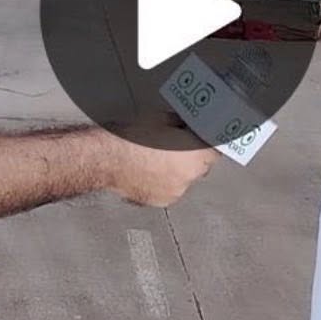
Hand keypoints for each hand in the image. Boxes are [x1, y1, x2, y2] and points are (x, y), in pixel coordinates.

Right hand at [104, 116, 218, 206]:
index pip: (216, 150)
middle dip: (193, 155)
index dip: (209, 142)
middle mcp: (190, 177)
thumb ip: (181, 124)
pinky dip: (164, 182)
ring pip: (184, 179)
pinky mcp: (160, 201)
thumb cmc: (131, 137)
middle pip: (201, 165)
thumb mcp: (162, 118)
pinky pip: (170, 189)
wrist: (104, 159)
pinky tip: (150, 171)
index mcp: (196, 155)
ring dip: (178, 170)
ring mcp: (176, 192)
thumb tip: (187, 124)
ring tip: (159, 158)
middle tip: (178, 144)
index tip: (203, 138)